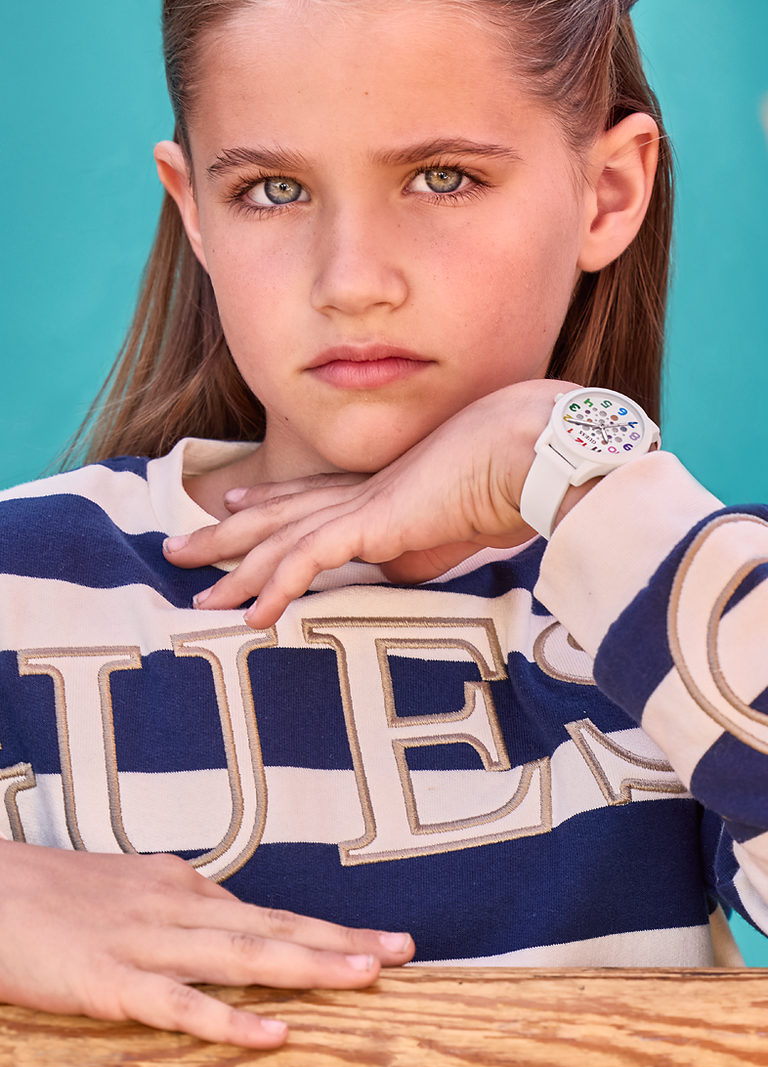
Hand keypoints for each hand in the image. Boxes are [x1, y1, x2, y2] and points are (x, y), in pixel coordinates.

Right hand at [0, 842, 413, 1046]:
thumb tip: (219, 914)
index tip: (380, 942)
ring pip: (243, 955)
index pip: (267, 913)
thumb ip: (172, 904)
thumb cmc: (46, 894)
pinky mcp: (111, 983)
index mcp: (179, 887)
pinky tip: (274, 1031)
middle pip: (273, 926)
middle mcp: (175, 907)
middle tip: (404, 951)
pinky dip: (231, 1018)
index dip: (327, 930)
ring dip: (309, 965)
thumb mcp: (121, 887)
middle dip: (341, 941)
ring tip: (365, 976)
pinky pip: (181, 1004)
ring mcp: (146, 943)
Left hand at [165, 379, 579, 624]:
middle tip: (177, 548)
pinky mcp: (370, 525)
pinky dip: (276, 589)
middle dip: (224, 535)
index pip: (312, 495)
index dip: (268, 502)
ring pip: (279, 541)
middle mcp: (362, 491)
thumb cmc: (514, 480)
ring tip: (198, 600)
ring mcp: (361, 506)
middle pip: (277, 515)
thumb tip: (411, 564)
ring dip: (234, 572)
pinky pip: (308, 561)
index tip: (234, 507)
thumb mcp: (463, 523)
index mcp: (384, 485)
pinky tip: (251, 616)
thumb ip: (429, 542)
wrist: (528, 451)